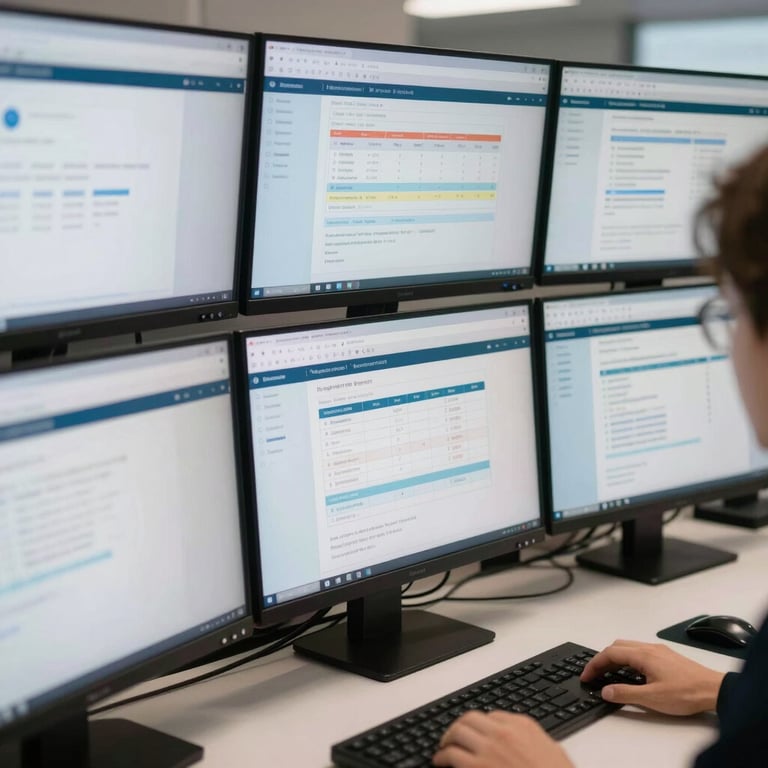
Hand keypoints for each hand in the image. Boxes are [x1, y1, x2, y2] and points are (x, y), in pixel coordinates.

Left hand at [433, 710, 573, 767]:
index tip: (475, 732)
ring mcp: (488, 749)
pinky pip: (452, 755)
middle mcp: (502, 732)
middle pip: (470, 718)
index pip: (492, 716)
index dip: (481, 726)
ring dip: (447, 739)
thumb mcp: (552, 750)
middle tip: (453, 735)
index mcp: (522, 725)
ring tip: (443, 747)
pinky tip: (440, 761)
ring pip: (457, 732)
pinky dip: (442, 757)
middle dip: (459, 726)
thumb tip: (522, 742)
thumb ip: (533, 740)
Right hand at [581, 639, 725, 715]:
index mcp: (643, 655)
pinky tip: (631, 673)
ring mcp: (659, 651)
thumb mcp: (652, 698)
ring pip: (628, 647)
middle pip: (617, 646)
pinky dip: (627, 659)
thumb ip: (625, 693)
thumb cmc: (686, 693)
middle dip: (602, 659)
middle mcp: (649, 648)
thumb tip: (606, 690)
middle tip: (595, 675)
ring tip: (610, 674)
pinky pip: (639, 651)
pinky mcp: (667, 657)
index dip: (595, 664)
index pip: (610, 653)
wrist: (714, 690)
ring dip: (615, 658)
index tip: (587, 675)